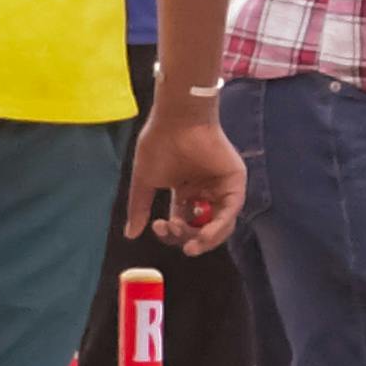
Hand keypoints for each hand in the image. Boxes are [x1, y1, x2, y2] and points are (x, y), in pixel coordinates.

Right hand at [130, 89, 245, 251]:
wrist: (175, 121)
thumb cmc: (158, 144)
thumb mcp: (144, 182)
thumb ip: (139, 208)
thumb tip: (130, 234)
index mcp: (185, 192)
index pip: (183, 223)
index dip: (172, 233)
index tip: (158, 227)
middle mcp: (205, 192)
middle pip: (202, 228)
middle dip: (186, 238)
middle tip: (172, 234)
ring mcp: (221, 188)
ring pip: (219, 225)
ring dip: (203, 239)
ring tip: (189, 244)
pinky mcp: (234, 182)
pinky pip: (230, 212)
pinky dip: (218, 228)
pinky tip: (204, 236)